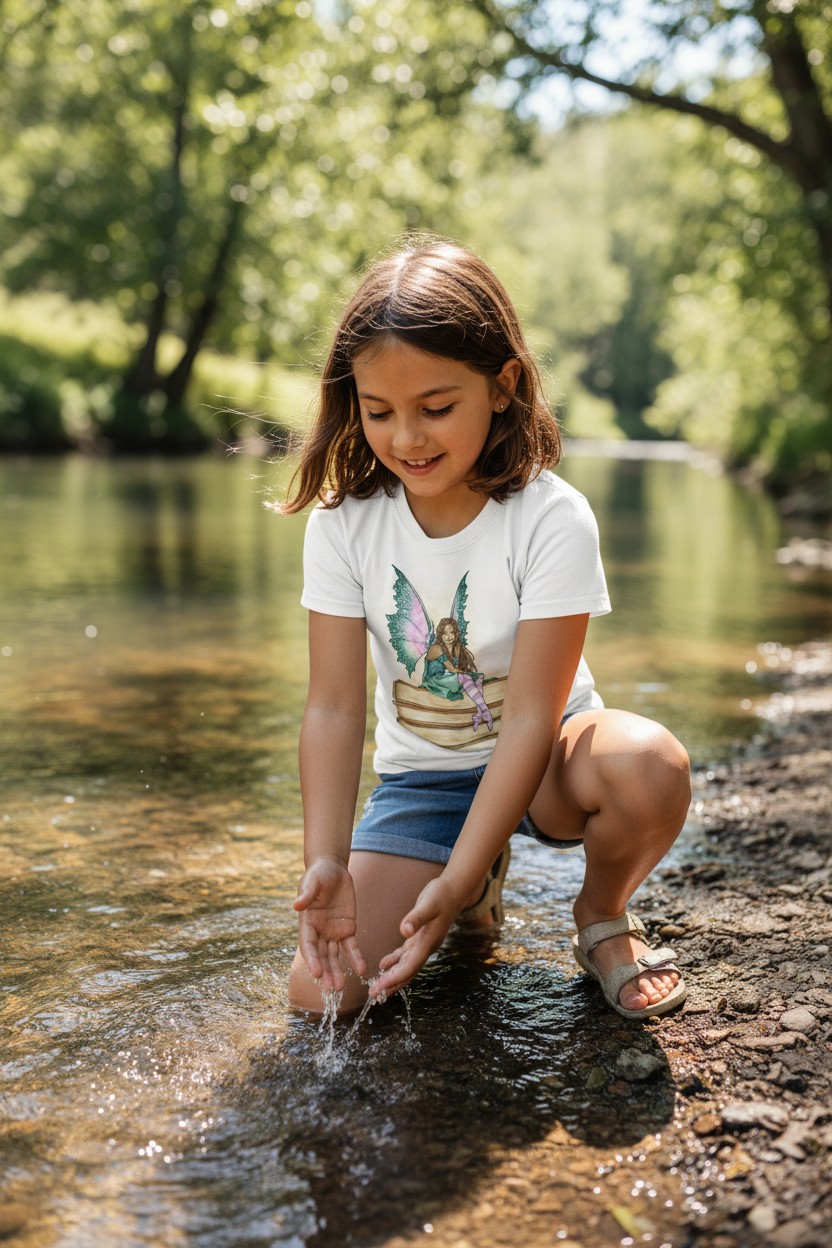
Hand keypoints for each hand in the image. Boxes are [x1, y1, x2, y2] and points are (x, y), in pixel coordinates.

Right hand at [293, 857, 366, 991]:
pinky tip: (361, 969)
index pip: (309, 945)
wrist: (333, 869)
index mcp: (307, 922)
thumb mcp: (312, 881)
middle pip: (322, 955)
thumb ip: (307, 894)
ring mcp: (333, 932)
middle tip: (332, 988)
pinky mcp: (348, 928)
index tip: (317, 973)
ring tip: (341, 987)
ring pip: (335, 956)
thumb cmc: (318, 874)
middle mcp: (319, 931)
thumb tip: (297, 905)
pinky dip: (355, 958)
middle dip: (326, 972)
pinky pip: (351, 947)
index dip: (312, 959)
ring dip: (337, 971)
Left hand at [370, 875, 459, 998]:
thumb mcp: (427, 904)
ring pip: (407, 966)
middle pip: (408, 972)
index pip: (410, 967)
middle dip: (391, 985)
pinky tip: (383, 965)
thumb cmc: (441, 896)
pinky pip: (406, 954)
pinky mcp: (420, 937)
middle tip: (374, 996)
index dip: (395, 979)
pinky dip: (395, 961)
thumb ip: (416, 918)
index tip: (380, 988)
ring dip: (392, 976)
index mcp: (428, 943)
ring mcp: (424, 943)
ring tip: (377, 988)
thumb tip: (404, 931)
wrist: (453, 890)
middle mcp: (426, 947)